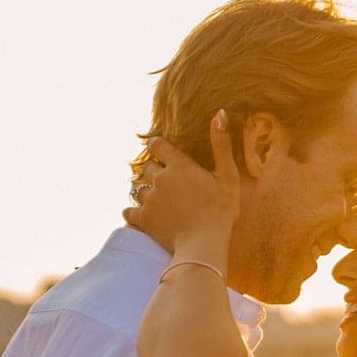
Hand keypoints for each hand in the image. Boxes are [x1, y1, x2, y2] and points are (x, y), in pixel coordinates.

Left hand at [125, 111, 242, 258]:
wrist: (204, 243)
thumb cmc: (220, 210)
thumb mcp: (227, 175)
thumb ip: (221, 144)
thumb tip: (220, 113)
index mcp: (179, 165)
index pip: (158, 146)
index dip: (157, 147)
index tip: (159, 150)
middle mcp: (160, 179)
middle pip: (148, 168)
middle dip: (154, 172)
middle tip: (165, 182)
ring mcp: (149, 199)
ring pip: (139, 189)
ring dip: (145, 192)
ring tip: (156, 201)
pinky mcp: (143, 219)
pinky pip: (129, 211)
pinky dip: (133, 213)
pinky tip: (140, 216)